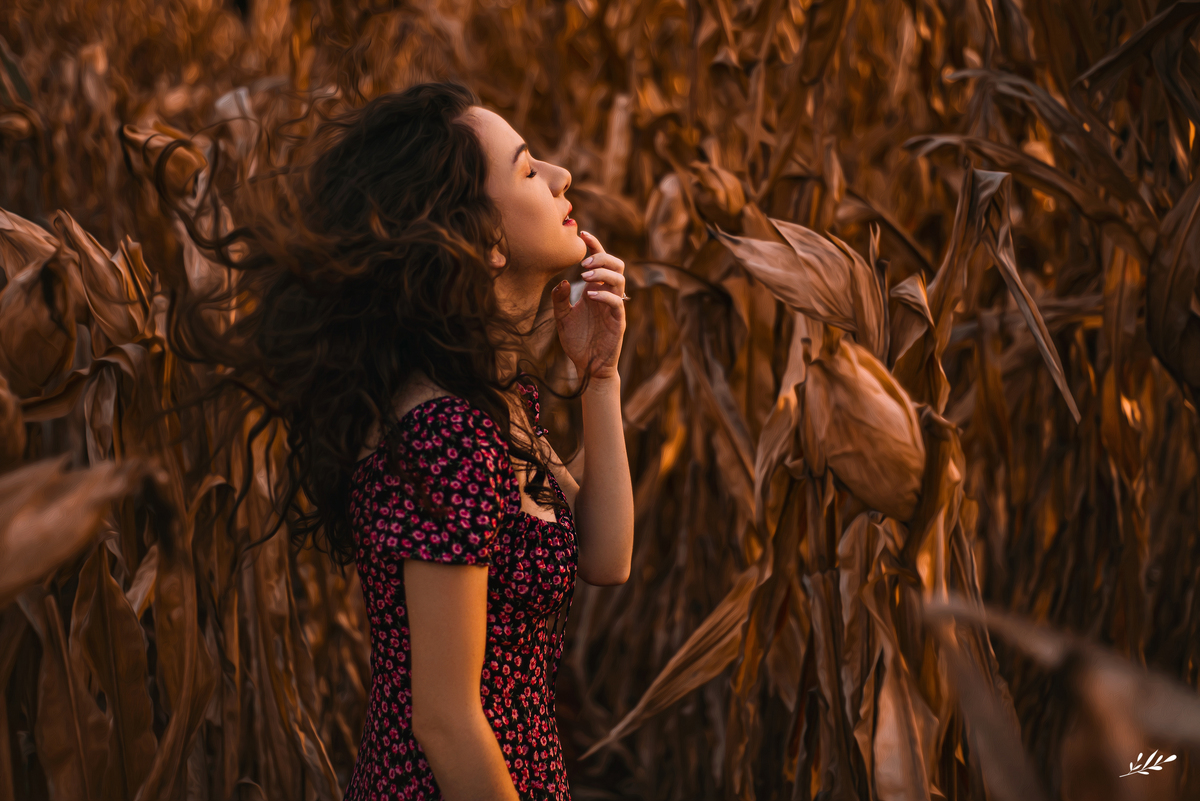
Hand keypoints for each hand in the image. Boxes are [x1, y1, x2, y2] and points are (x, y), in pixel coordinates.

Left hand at [551, 231, 626, 380]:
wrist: (588, 366)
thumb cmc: (577, 341)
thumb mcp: (561, 318)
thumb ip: (559, 299)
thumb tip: (562, 281)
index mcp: (596, 290)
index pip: (601, 262)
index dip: (594, 246)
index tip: (582, 233)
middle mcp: (607, 296)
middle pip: (617, 265)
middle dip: (603, 257)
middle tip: (586, 263)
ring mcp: (614, 308)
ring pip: (620, 280)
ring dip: (604, 273)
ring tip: (586, 276)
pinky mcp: (618, 322)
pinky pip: (617, 303)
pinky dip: (604, 295)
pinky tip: (589, 296)